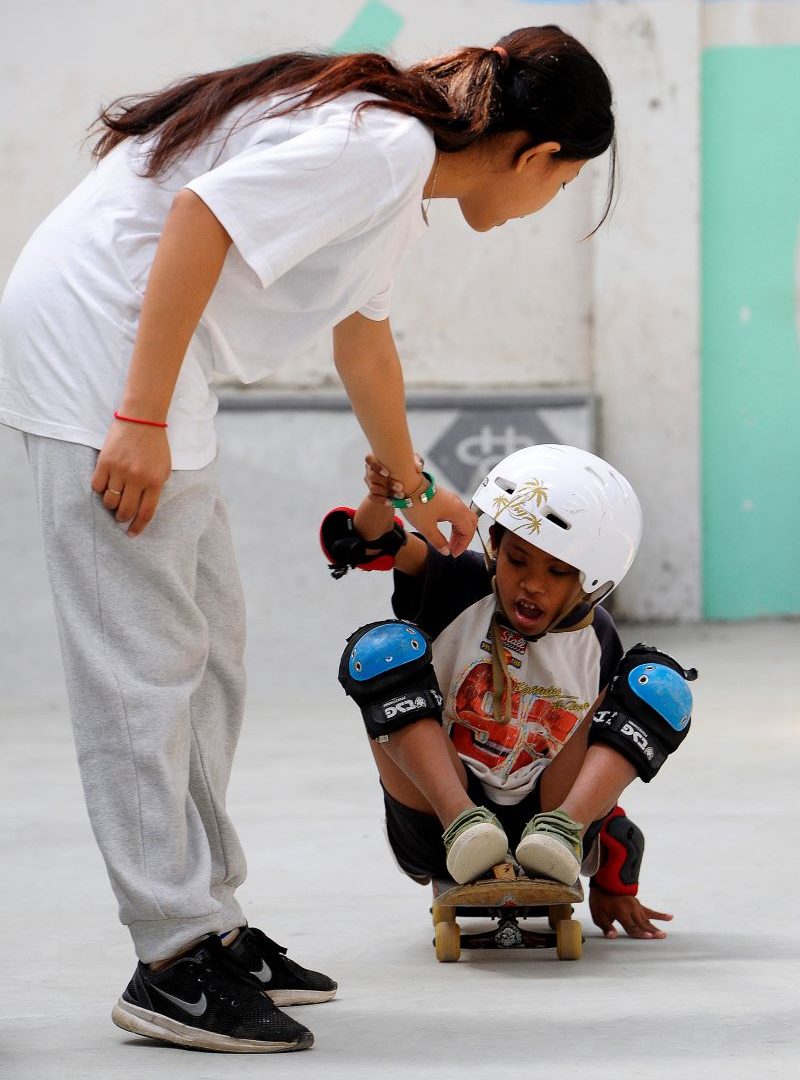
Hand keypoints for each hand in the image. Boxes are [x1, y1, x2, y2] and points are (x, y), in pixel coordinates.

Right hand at [90, 419, 171, 535]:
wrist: (142, 419)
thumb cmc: (155, 445)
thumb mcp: (164, 468)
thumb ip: (156, 488)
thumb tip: (142, 508)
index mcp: (155, 481)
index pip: (145, 513)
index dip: (137, 527)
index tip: (132, 534)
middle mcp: (137, 478)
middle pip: (125, 510)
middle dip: (122, 518)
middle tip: (120, 516)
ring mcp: (120, 470)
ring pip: (109, 501)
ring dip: (110, 505)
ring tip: (113, 499)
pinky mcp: (105, 462)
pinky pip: (97, 486)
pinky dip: (100, 490)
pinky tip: (105, 486)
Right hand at [363, 452, 423, 504]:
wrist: (396, 484)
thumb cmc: (402, 468)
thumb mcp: (408, 464)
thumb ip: (415, 462)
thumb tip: (419, 468)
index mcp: (375, 459)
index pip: (369, 459)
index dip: (376, 466)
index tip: (387, 473)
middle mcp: (370, 470)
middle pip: (372, 476)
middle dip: (387, 482)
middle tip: (400, 487)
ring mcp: (369, 482)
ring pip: (374, 488)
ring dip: (387, 492)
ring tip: (401, 495)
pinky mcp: (371, 493)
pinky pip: (373, 497)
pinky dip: (383, 500)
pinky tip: (392, 502)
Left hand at [364, 453, 476, 556]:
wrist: (407, 484)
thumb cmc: (416, 503)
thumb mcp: (426, 527)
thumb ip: (438, 541)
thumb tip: (446, 551)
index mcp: (457, 511)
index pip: (468, 531)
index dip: (463, 545)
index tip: (454, 554)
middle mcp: (458, 504)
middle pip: (470, 523)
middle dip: (464, 538)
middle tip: (454, 549)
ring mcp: (452, 500)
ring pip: (464, 518)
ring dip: (459, 531)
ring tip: (449, 542)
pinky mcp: (446, 498)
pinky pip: (456, 513)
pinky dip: (455, 523)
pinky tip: (446, 530)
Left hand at [589, 885, 672, 939]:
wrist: (603, 882)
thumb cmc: (600, 900)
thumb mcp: (598, 914)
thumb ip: (606, 927)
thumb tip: (612, 937)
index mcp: (621, 911)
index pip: (632, 926)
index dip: (640, 933)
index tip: (649, 937)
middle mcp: (630, 908)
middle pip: (642, 923)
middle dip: (652, 930)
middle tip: (662, 936)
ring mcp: (636, 905)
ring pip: (647, 919)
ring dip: (655, 927)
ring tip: (664, 934)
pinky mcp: (638, 904)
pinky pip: (650, 911)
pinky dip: (660, 915)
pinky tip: (670, 917)